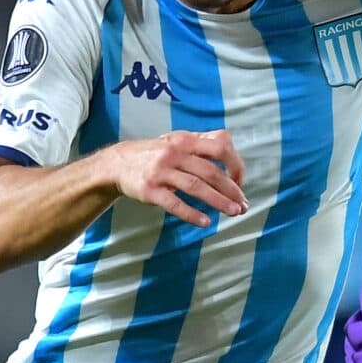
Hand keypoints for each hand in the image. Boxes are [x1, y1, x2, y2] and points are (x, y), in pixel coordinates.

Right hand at [109, 129, 245, 226]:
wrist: (118, 163)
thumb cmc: (156, 154)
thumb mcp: (177, 141)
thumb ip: (202, 145)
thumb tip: (233, 158)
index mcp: (186, 140)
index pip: (220, 146)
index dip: (235, 164)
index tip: (240, 182)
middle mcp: (175, 153)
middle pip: (211, 171)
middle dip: (231, 190)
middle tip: (243, 205)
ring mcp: (161, 172)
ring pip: (196, 187)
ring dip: (218, 201)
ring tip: (233, 212)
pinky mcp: (150, 190)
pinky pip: (174, 203)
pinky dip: (192, 214)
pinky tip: (205, 222)